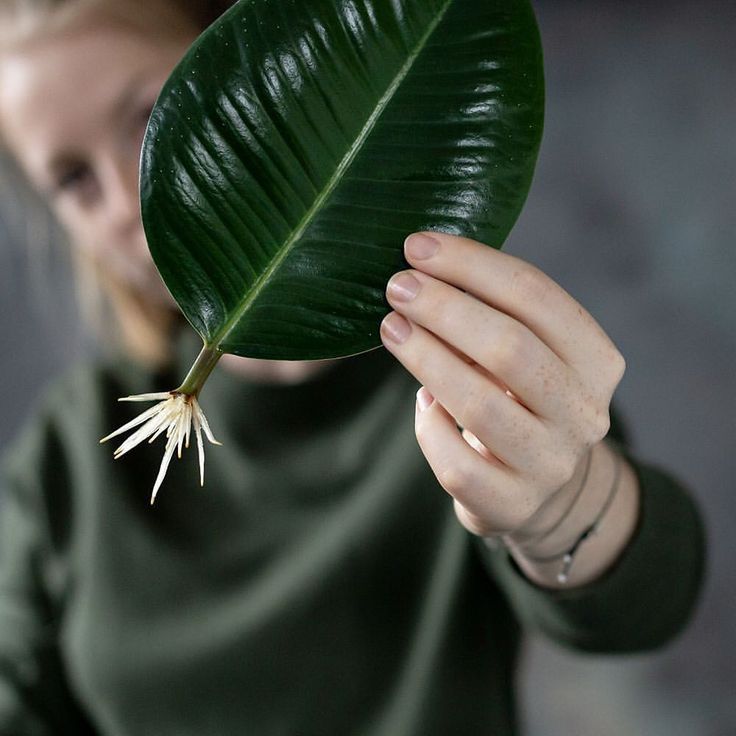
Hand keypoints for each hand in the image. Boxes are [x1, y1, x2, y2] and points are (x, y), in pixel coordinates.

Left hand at [380, 232, 637, 585]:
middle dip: (444, 308)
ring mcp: (550, 465)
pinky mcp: (511, 505)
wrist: (542, 488)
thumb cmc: (523, 400)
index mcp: (596, 361)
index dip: (473, 265)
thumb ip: (495, 313)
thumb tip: (424, 268)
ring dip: (426, 358)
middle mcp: (584, 413)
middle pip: (509, 347)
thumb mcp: (530, 353)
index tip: (418, 246)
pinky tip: (421, 401)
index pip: (537, 297)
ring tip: (390, 327)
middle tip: (397, 285)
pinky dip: (428, 426)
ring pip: (479, 405)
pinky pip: (456, 464)